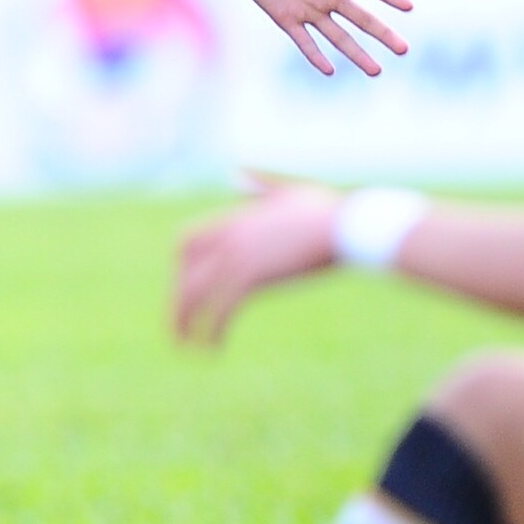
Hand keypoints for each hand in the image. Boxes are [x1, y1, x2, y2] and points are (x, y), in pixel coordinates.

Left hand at [174, 173, 340, 344]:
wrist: (348, 227)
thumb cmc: (327, 213)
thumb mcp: (288, 192)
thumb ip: (260, 185)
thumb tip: (239, 174)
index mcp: (233, 221)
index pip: (187, 243)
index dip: (180, 267)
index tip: (182, 287)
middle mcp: (228, 238)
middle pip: (185, 272)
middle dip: (177, 300)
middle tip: (176, 326)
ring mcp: (238, 257)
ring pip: (195, 293)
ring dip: (185, 322)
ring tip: (184, 347)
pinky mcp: (254, 277)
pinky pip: (222, 308)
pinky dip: (213, 329)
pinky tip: (213, 348)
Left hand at [222, 0, 411, 77]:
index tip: (410, 7)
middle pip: (361, 19)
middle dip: (382, 34)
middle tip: (404, 50)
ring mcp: (307, 8)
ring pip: (338, 36)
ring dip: (356, 54)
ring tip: (376, 72)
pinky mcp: (284, 17)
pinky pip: (304, 40)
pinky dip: (315, 56)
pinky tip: (330, 70)